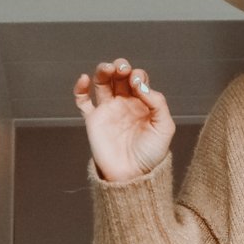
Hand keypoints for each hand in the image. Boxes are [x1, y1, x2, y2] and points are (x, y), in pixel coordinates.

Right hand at [73, 58, 175, 184]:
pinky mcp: (93, 120)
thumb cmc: (151, 155)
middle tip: (122, 68)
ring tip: (108, 68)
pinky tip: (84, 79)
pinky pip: (82, 101)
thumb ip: (157, 102)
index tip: (137, 83)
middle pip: (119, 76)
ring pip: (101, 82)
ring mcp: (108, 111)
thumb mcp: (164, 127)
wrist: (132, 176)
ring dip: (103, 70)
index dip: (137, 75)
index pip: (138, 79)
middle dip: (120, 66)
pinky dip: (80, 88)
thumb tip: (140, 84)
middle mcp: (124, 103)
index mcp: (142, 103)